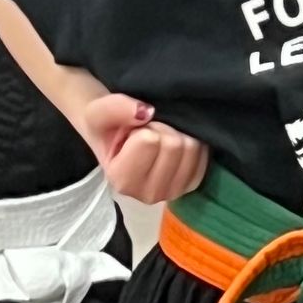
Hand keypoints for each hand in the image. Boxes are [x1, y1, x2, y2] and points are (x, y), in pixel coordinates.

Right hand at [82, 90, 207, 202]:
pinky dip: (190, 141)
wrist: (115, 138)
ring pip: (192, 148)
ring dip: (176, 133)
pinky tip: (172, 145)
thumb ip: (115, 108)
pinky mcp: (191, 185)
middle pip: (174, 145)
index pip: (150, 141)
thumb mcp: (98, 112)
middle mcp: (149, 194)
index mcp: (122, 181)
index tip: (132, 132)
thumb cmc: (106, 128)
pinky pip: (203, 155)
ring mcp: (173, 192)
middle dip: (161, 129)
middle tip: (146, 133)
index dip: (143, 127)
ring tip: (157, 139)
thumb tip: (145, 111)